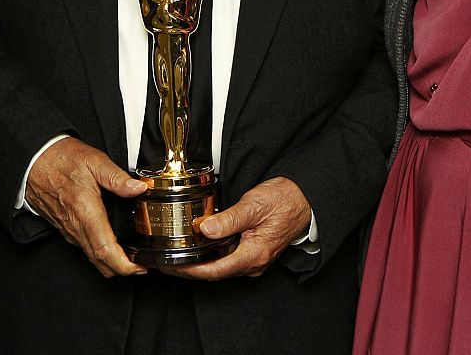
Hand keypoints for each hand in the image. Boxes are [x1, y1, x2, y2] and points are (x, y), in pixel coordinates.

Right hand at [24, 137, 146, 277]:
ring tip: (132, 259)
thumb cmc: (61, 159)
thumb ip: (117, 177)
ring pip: (92, 257)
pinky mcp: (65, 229)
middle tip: (142, 266)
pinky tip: (112, 246)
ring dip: (111, 264)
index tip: (140, 267)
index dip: (124, 265)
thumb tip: (139, 188)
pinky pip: (84, 248)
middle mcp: (76, 226)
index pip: (105, 250)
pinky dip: (100, 255)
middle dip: (122, 270)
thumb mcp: (94, 160)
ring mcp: (69, 230)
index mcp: (85, 212)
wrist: (34, 161)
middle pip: (100, 261)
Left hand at [161, 177, 311, 280]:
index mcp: (254, 254)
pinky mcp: (253, 251)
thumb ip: (229, 219)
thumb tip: (205, 230)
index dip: (190, 270)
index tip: (170, 266)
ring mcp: (254, 258)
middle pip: (215, 272)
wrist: (305, 198)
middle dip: (188, 269)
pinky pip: (227, 259)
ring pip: (220, 267)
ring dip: (198, 263)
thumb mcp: (254, 205)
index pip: (215, 270)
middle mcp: (254, 262)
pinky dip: (210, 256)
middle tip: (165, 261)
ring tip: (175, 255)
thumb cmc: (285, 200)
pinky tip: (198, 248)